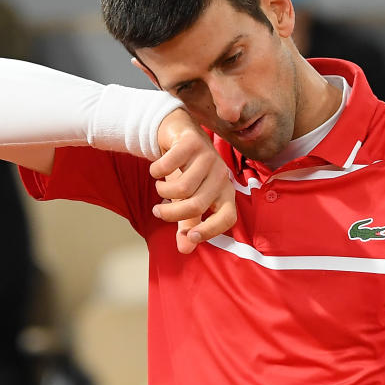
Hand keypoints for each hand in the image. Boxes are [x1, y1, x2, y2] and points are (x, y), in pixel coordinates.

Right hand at [152, 110, 236, 253]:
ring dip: (162, 191)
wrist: (179, 134)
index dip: (211, 231)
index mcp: (225, 192)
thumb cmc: (186, 172)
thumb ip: (188, 224)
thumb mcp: (187, 200)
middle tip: (157, 211)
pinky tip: (156, 170)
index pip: (228, 217)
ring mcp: (208, 157)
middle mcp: (221, 175)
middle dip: (170, 213)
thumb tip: (185, 250)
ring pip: (181, 188)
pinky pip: (168, 166)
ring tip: (160, 187)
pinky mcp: (193, 142)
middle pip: (196, 205)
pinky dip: (156, 171)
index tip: (190, 235)